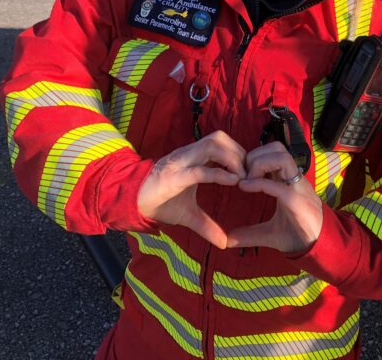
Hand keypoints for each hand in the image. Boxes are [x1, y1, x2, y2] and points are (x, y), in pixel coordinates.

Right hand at [137, 130, 245, 248]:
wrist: (132, 201)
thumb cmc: (160, 202)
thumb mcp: (189, 215)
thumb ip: (207, 225)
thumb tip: (224, 243)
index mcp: (193, 158)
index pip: (221, 142)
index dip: (238, 152)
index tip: (249, 172)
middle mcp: (189, 155)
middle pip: (219, 137)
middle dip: (238, 152)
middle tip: (248, 174)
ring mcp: (181, 163)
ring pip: (211, 145)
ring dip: (231, 159)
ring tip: (240, 178)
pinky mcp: (174, 176)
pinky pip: (199, 169)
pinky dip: (218, 173)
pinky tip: (231, 181)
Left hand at [226, 141, 322, 253]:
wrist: (320, 248)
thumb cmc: (298, 234)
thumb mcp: (269, 233)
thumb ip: (249, 233)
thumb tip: (228, 241)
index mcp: (287, 180)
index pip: (273, 152)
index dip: (254, 156)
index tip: (240, 173)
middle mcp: (293, 178)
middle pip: (276, 147)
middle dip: (255, 156)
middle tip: (243, 175)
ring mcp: (297, 187)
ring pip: (281, 157)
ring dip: (259, 164)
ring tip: (247, 180)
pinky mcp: (297, 201)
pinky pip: (279, 184)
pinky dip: (259, 183)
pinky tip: (245, 188)